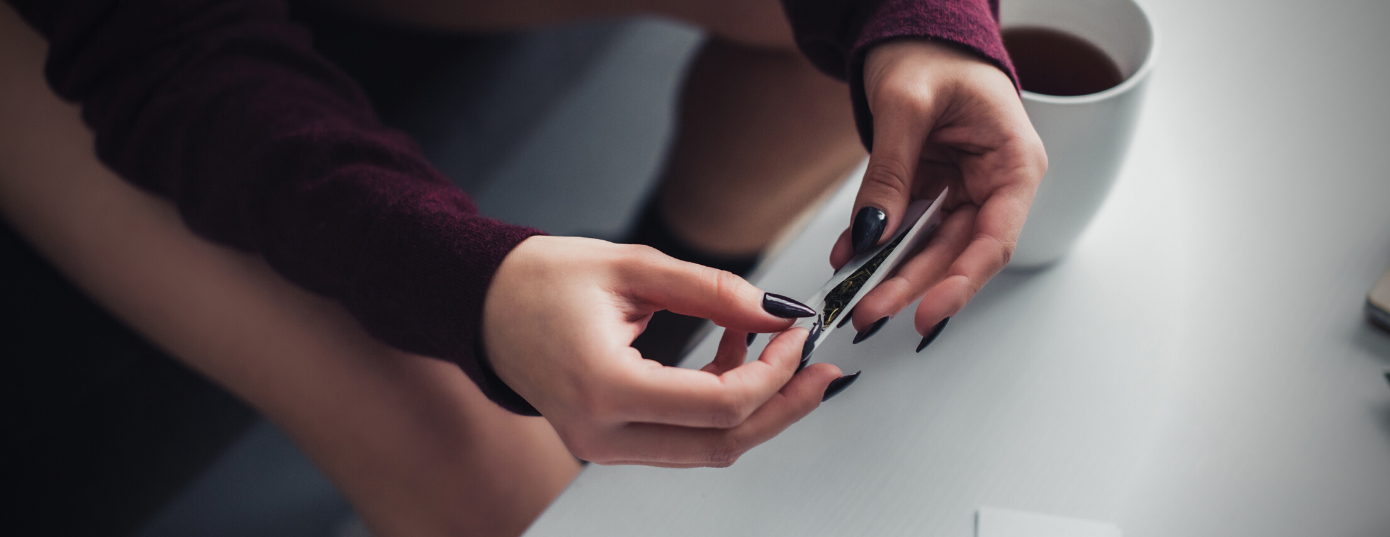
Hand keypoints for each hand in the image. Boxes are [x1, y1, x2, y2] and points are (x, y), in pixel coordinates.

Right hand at [482, 236, 844, 466]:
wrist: (483, 304)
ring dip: (755, 408)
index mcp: (605, 388)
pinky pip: (682, 439)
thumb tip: (777, 311)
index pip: (721, 404)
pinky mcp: (608, 442)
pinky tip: (735, 356)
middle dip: (783, 407)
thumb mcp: (633, 268)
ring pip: (707, 450)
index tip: (796, 332)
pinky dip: (719, 406)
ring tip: (780, 354)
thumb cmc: (539, 281)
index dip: (775, 371)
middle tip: (820, 371)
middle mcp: (602, 433)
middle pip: (722, 444)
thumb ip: (714, 291)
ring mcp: (603, 446)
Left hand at [833, 40, 1046, 341]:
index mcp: (1013, 162)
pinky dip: (876, 246)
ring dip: (891, 275)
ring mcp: (963, 191)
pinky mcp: (933, 192)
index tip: (929, 312)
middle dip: (912, 286)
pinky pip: (906, 229)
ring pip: (929, 249)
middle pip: (957, 253)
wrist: (918, 33)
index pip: (995, 238)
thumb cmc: (933, 54)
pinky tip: (849, 258)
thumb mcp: (906, 104)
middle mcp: (994, 184)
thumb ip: (891, 172)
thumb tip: (873, 233)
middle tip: (870, 311)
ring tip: (854, 297)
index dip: (963, 281)